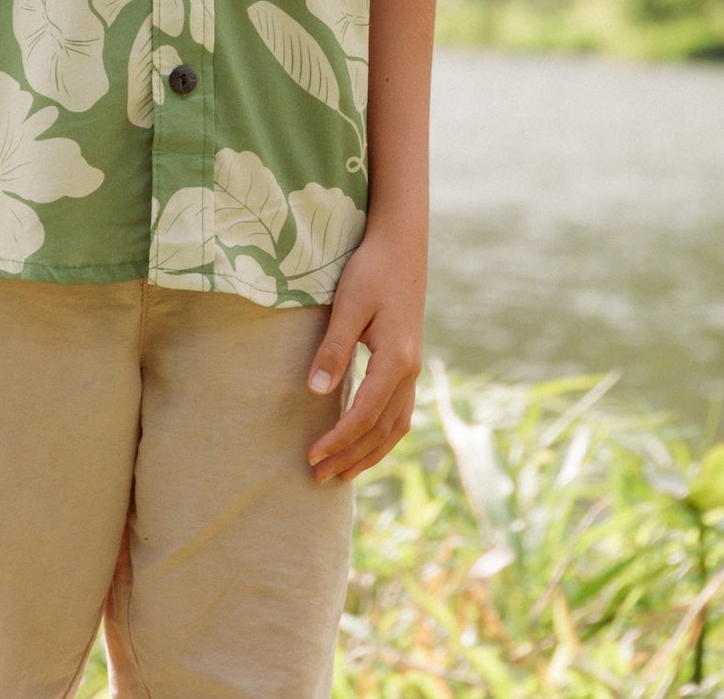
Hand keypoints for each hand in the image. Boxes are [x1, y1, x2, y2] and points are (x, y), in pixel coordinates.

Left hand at [305, 233, 423, 483]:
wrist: (401, 247)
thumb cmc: (371, 271)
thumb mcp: (348, 305)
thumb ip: (334, 348)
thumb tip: (316, 392)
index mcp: (396, 359)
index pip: (366, 414)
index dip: (339, 439)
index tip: (312, 455)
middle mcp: (409, 371)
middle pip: (381, 429)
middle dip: (350, 456)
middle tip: (317, 476)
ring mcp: (412, 370)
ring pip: (395, 427)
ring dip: (368, 453)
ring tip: (340, 473)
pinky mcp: (407, 364)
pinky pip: (398, 414)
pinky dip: (381, 437)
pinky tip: (364, 444)